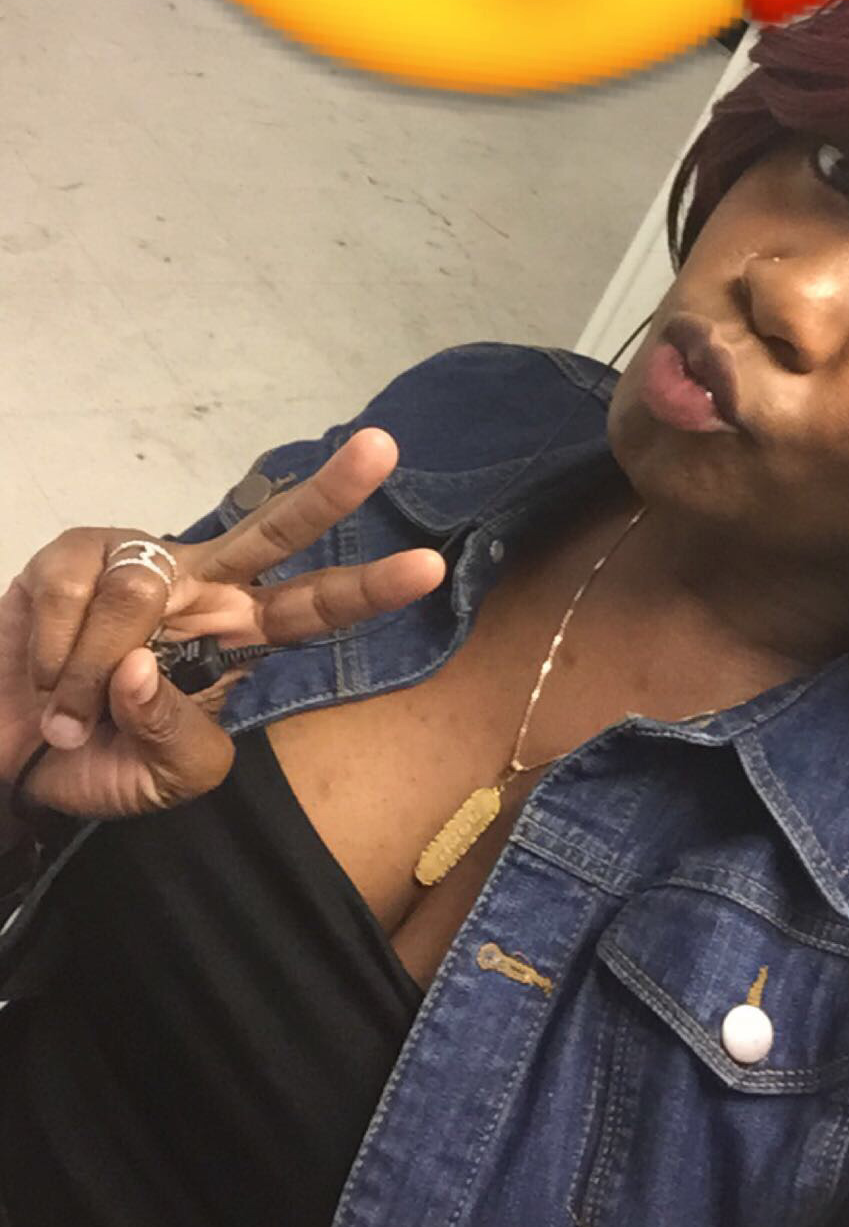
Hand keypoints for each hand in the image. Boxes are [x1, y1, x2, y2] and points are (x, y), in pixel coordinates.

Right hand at [0, 429, 443, 821]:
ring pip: (140, 594)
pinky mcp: (73, 554)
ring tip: (69, 714)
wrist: (11, 753)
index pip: (315, 608)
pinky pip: (75, 597)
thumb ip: (179, 735)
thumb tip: (144, 666)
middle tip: (384, 448)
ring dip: (94, 674)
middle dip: (334, 492)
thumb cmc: (97, 762)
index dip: (369, 589)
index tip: (429, 567)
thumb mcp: (164, 778)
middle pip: (278, 528)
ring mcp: (139, 560)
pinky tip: (42, 676)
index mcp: (239, 637)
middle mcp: (203, 585)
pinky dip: (54, 659)